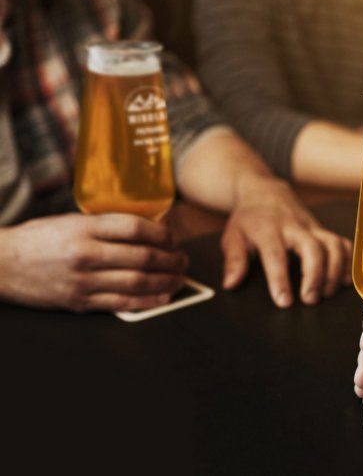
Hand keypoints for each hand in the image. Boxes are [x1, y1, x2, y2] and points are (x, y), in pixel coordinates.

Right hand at [0, 213, 188, 311]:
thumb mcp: (71, 220)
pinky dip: (147, 301)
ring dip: (165, 280)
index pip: (135, 227)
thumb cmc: (38, 238)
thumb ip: (106, 224)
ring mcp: (82, 281)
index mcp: (84, 228)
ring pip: (136, 281)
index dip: (162, 233)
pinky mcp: (78, 302)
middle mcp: (85, 254)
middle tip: (183, 259)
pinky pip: (120, 304)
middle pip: (141, 256)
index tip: (174, 237)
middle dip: (170, 259)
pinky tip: (163, 297)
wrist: (0, 264)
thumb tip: (148, 228)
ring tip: (180, 277)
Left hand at [220, 178, 352, 307]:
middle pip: (313, 248)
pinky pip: (343, 242)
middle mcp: (294, 227)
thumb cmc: (249, 219)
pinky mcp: (324, 229)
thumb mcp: (233, 236)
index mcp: (268, 229)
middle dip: (315, 275)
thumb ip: (233, 261)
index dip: (280, 279)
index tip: (284, 302)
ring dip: (335, 271)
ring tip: (327, 294)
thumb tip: (230, 284)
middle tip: (310, 300)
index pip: (276, 255)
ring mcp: (312, 227)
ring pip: (333, 245)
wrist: (265, 192)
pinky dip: (349, 261)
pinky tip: (345, 281)